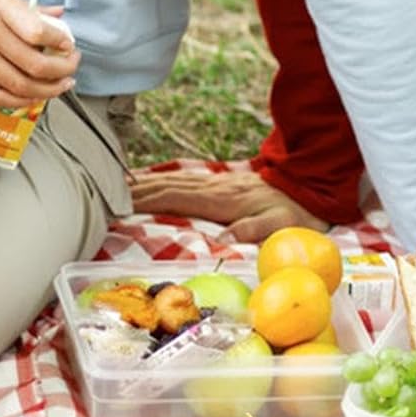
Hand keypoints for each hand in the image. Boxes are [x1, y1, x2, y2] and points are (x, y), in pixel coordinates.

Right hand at [0, 0, 79, 108]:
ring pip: (18, 85)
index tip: (69, 43)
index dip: (62, 41)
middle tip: (72, 67)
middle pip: (34, 64)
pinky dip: (17, 100)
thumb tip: (55, 15)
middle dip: (63, 70)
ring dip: (47, 90)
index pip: (38, 31)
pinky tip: (31, 96)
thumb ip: (23, 5)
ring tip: (61, 86)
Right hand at [128, 167, 328, 242]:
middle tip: (103, 193)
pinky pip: (182, 181)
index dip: (147, 200)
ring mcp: (216, 183)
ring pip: (172, 180)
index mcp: (223, 199)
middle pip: (166, 186)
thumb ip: (259, 228)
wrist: (313, 186)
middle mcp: (214, 187)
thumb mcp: (285, 225)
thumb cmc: (298, 213)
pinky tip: (150, 183)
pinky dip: (161, 180)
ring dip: (144, 183)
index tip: (120, 203)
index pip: (176, 197)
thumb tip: (230, 236)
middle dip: (135, 190)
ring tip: (116, 186)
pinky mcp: (220, 184)